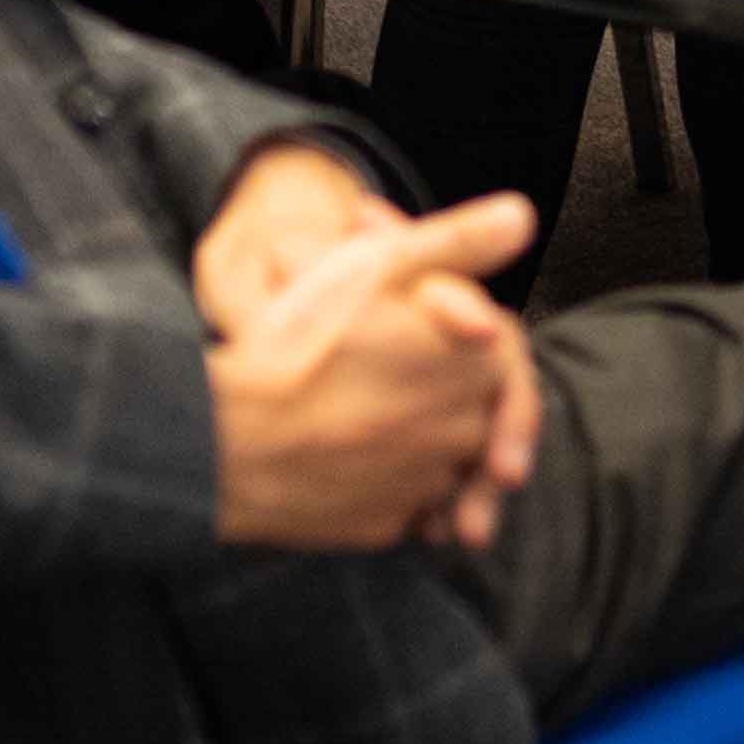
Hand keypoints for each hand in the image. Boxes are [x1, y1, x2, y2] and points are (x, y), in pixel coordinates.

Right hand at [203, 181, 545, 551]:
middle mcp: (460, 431)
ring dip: (417, 436)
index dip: (466, 332)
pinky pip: (404, 503)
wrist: (222, 438)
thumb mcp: (374, 268)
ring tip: (353, 405)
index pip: (502, 351)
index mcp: (469, 365)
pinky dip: (385, 481)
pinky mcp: (386, 528)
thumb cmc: (295, 343)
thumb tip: (521, 216)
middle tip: (373, 365)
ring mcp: (425, 486)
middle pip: (473, 404)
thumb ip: (456, 242)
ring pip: (442, 456)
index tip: (436, 328)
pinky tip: (341, 452)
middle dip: (438, 386)